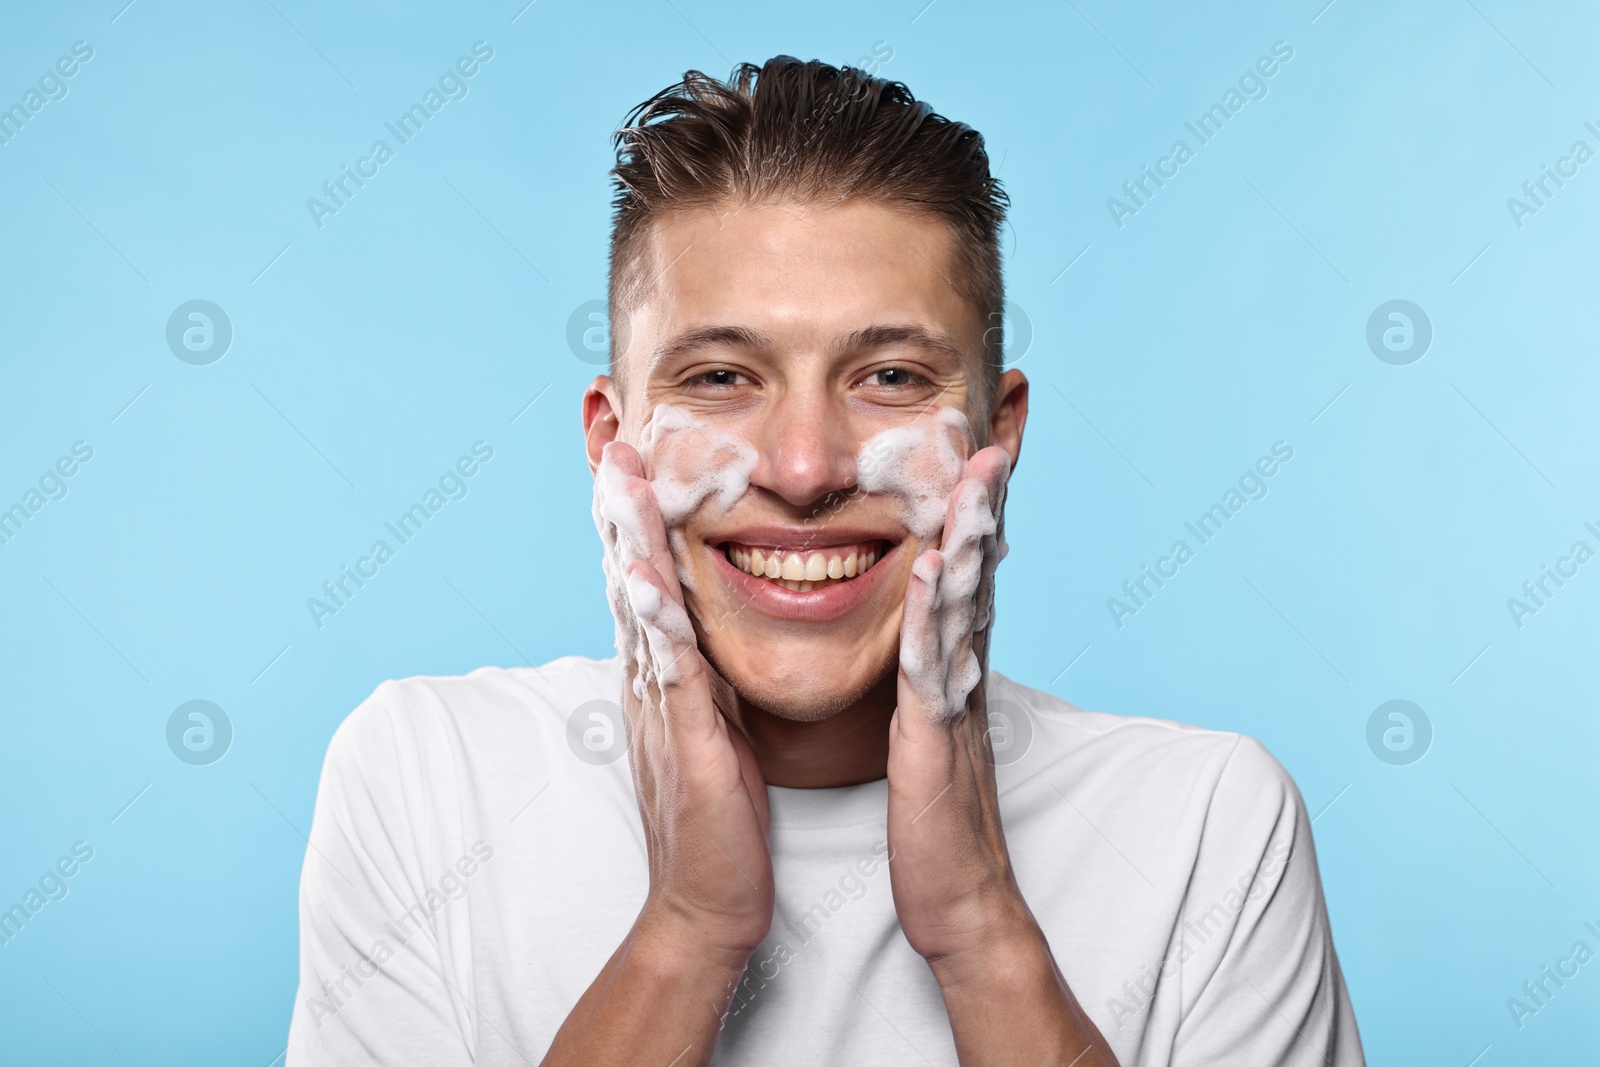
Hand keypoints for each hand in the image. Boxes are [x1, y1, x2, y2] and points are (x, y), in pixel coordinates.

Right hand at [593, 441, 773, 961]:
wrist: (708, 903)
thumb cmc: (719, 818)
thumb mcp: (710, 729)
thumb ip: (702, 679)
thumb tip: (705, 638)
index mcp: (664, 677)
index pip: (647, 580)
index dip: (638, 519)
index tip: (637, 459)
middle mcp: (651, 681)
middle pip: (629, 577)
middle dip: (621, 508)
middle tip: (614, 441)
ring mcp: (661, 706)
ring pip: (640, 607)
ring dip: (628, 540)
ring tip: (619, 479)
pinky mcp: (684, 738)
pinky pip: (670, 665)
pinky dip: (657, 616)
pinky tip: (648, 571)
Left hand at [886, 445, 1027, 962]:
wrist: (958, 902)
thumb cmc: (933, 822)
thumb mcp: (926, 735)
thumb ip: (926, 683)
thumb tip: (924, 643)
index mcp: (950, 669)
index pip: (964, 573)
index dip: (973, 511)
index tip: (975, 449)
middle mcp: (962, 673)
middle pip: (980, 571)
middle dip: (987, 500)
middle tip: (996, 432)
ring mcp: (955, 701)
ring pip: (968, 602)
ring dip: (974, 532)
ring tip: (980, 469)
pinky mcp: (936, 738)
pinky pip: (933, 664)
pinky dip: (935, 611)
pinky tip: (933, 563)